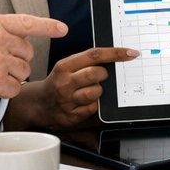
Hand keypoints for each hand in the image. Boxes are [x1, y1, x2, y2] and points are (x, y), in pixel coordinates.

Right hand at [6, 47, 136, 128]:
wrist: (39, 104)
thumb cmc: (59, 82)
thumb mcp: (67, 67)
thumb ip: (86, 61)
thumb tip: (115, 56)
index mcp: (65, 66)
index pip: (94, 55)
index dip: (115, 53)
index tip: (130, 53)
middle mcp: (64, 83)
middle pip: (95, 74)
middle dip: (104, 74)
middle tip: (101, 76)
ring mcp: (67, 100)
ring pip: (95, 92)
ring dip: (98, 91)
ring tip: (90, 90)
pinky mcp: (71, 116)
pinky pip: (93, 108)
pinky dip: (93, 104)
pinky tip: (84, 102)